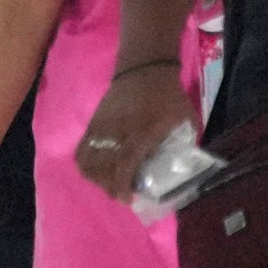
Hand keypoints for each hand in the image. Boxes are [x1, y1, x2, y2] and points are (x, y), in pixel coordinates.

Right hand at [75, 64, 195, 202]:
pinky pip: (82, 150)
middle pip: (105, 165)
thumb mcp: (184, 119)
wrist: (144, 69)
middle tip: (123, 196)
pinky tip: (96, 173)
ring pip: (89, 160)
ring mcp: (102, 126)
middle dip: (111, 187)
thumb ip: (184, 144)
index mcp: (143, 129)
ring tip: (110, 185)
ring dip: (98, 178)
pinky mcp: (93, 124)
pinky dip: (86, 165)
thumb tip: (184, 170)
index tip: (128, 198)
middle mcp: (119, 129)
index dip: (123, 183)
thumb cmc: (168, 96)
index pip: (126, 160)